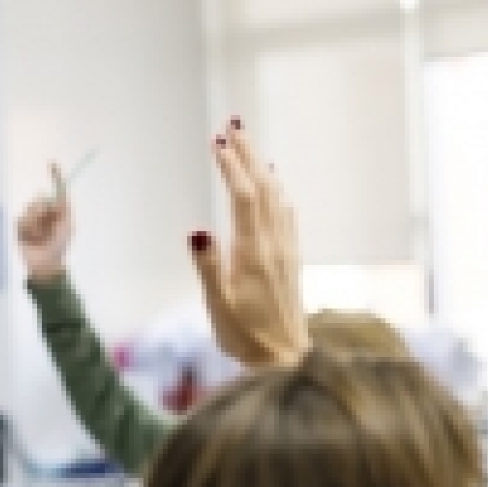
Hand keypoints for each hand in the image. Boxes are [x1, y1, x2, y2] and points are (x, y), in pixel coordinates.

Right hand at [16, 162, 73, 281]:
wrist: (44, 264)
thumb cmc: (59, 247)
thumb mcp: (67, 226)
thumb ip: (65, 208)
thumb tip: (60, 194)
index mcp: (57, 210)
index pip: (56, 189)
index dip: (55, 175)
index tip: (52, 162)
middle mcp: (44, 211)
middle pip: (40, 198)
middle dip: (43, 210)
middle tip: (49, 225)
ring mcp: (31, 218)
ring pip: (30, 208)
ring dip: (35, 222)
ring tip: (38, 236)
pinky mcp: (19, 226)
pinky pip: (21, 219)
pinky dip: (27, 228)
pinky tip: (30, 238)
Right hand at [188, 121, 309, 367]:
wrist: (286, 361)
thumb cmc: (246, 338)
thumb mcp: (218, 307)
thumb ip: (207, 267)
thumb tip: (196, 229)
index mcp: (253, 254)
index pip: (244, 198)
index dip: (231, 167)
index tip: (217, 141)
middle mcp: (274, 246)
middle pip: (263, 189)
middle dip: (247, 155)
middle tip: (233, 125)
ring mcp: (285, 252)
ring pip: (276, 198)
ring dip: (261, 167)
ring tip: (247, 144)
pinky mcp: (290, 261)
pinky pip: (286, 215)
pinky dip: (277, 192)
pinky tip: (275, 185)